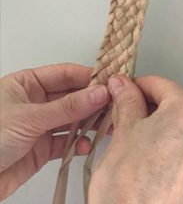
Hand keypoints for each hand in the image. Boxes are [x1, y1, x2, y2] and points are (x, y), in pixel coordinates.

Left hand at [0, 64, 109, 199]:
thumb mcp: (29, 118)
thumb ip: (68, 107)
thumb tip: (99, 93)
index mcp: (26, 84)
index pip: (66, 74)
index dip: (90, 78)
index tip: (112, 83)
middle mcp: (34, 103)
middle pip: (73, 97)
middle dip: (95, 102)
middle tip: (115, 105)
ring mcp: (39, 126)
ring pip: (73, 120)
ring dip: (91, 124)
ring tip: (108, 126)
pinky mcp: (42, 149)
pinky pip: (67, 143)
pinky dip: (79, 144)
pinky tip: (86, 145)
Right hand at [89, 75, 182, 203]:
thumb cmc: (129, 187)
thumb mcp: (123, 134)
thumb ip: (127, 103)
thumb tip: (124, 87)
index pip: (162, 85)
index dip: (139, 86)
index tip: (125, 90)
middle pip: (178, 110)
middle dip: (153, 112)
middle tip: (126, 120)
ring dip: (165, 135)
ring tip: (138, 148)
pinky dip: (175, 157)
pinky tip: (154, 167)